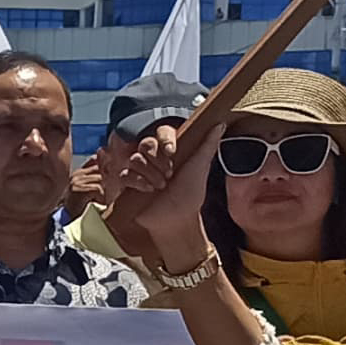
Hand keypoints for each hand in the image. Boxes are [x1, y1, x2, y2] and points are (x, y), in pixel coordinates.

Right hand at [102, 124, 211, 275]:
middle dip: (157, 158)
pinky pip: (126, 174)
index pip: (162, 132)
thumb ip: (208, 145)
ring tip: (161, 186)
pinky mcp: (129, 184)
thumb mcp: (200, 167)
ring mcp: (140, 170)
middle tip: (169, 174)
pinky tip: (149, 190)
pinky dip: (137, 181)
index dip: (165, 139)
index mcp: (170, 149)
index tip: (171, 151)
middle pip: (146, 143)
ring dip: (150, 172)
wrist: (177, 220)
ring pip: (135, 158)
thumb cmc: (190, 195)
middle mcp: (154, 157)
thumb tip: (219, 124)